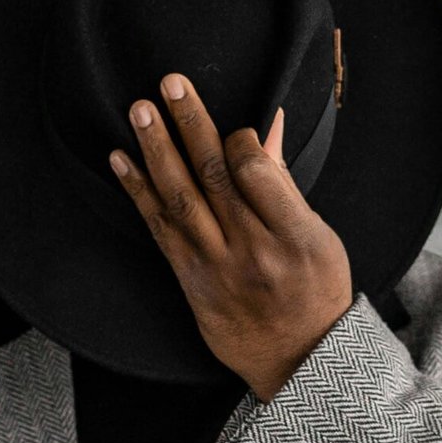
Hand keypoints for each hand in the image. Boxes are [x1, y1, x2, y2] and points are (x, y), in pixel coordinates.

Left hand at [109, 72, 353, 401]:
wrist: (297, 358)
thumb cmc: (315, 291)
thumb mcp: (319, 236)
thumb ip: (284, 184)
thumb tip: (266, 126)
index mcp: (295, 235)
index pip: (256, 171)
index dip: (239, 140)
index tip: (234, 128)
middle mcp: (254, 250)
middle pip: (214, 175)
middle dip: (190, 123)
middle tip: (169, 83)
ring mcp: (218, 267)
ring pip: (181, 198)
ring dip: (156, 150)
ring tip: (139, 110)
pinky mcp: (191, 281)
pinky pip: (160, 229)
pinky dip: (139, 192)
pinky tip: (122, 161)